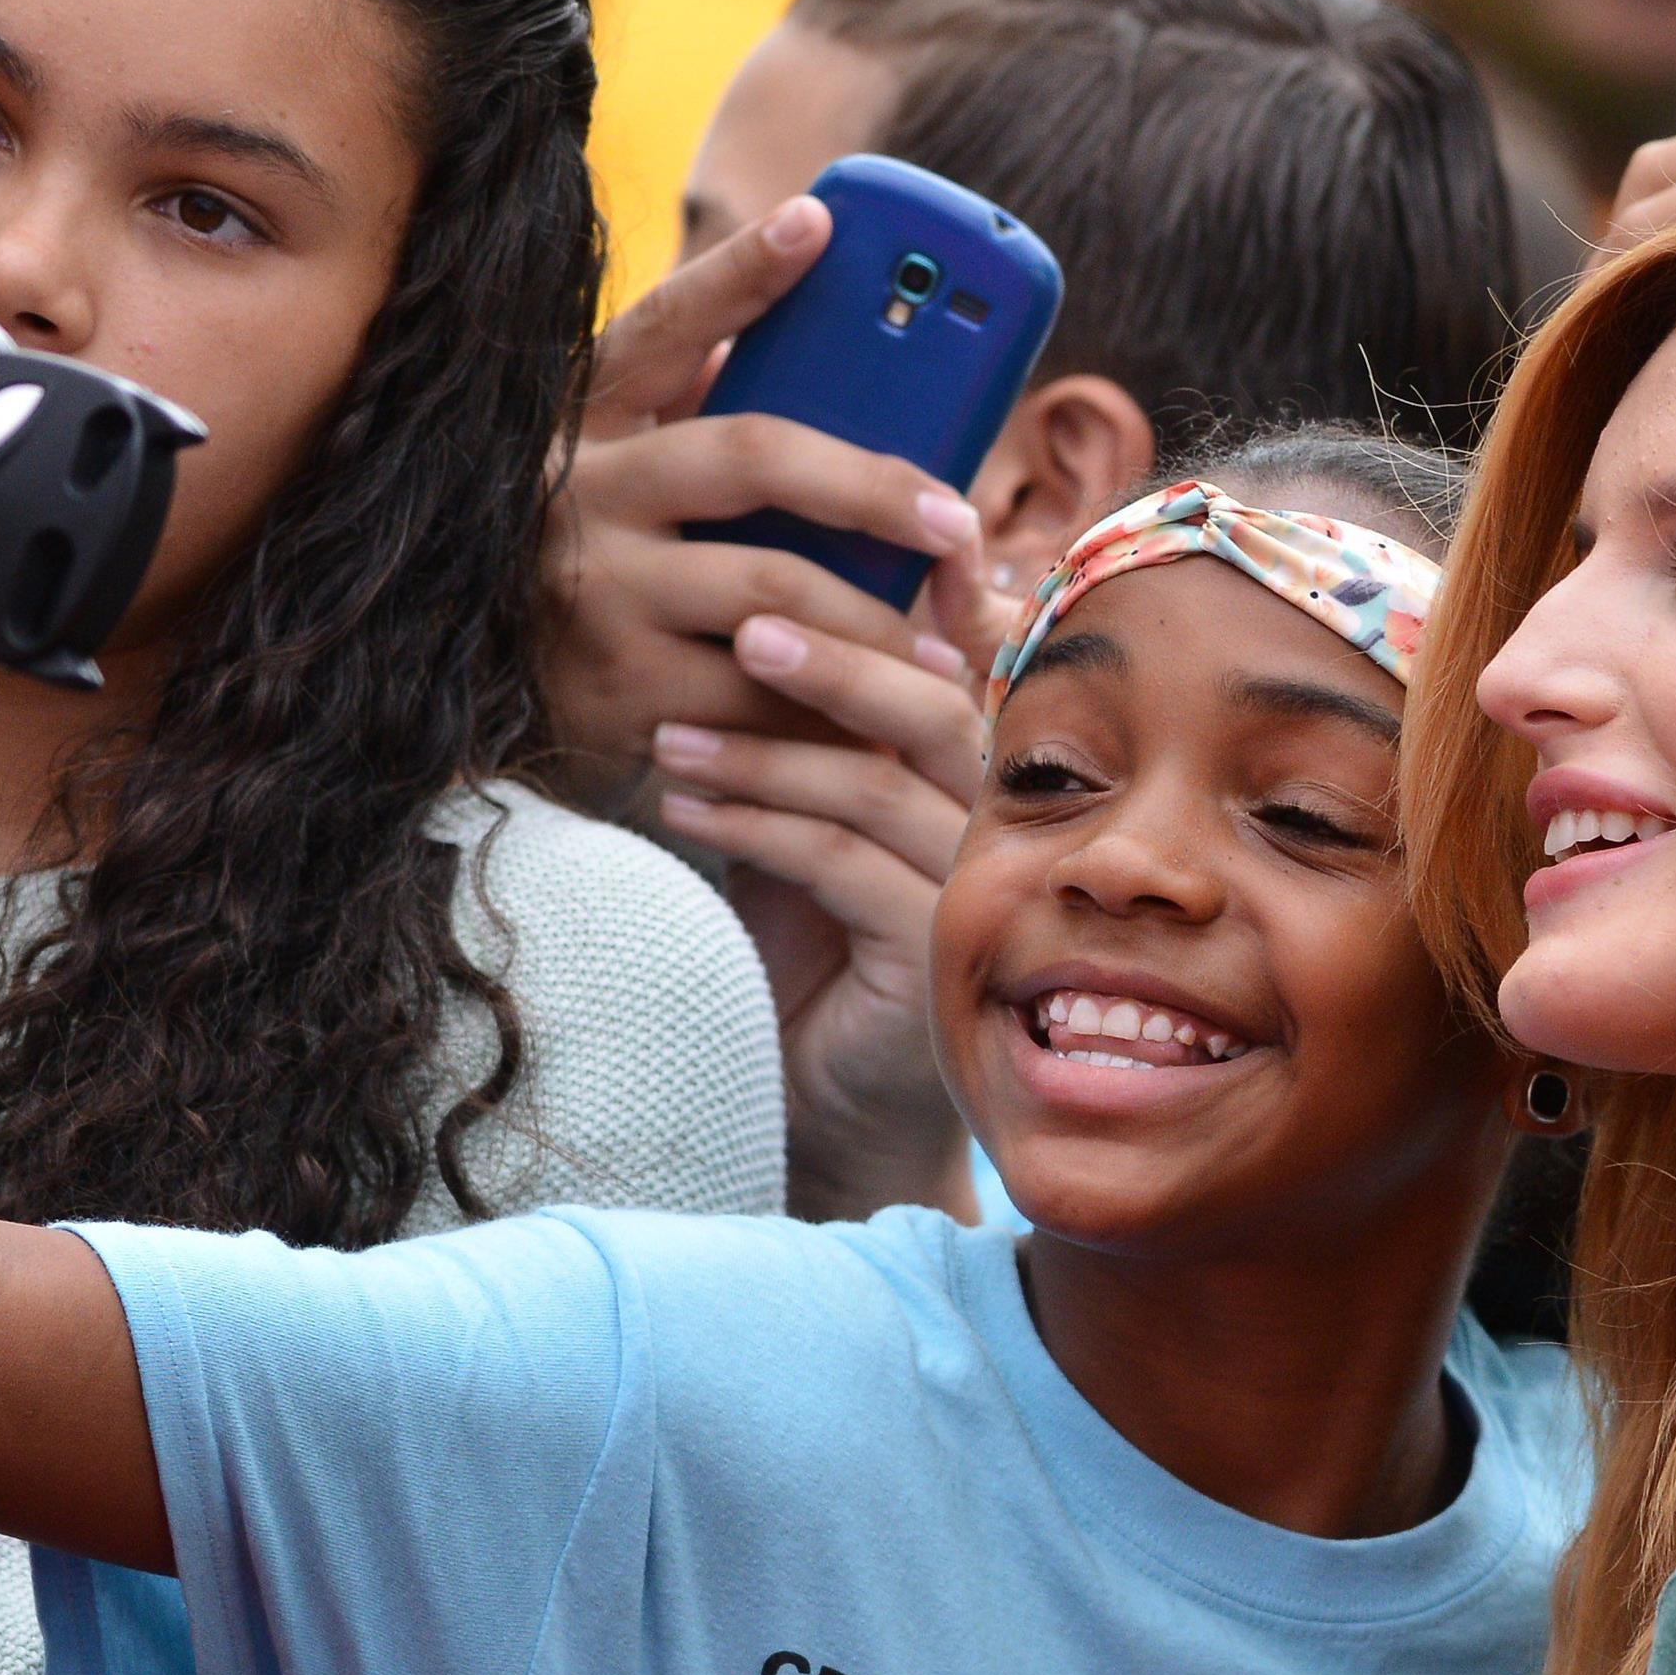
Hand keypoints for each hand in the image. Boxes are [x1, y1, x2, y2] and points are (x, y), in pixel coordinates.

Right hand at [541, 194, 993, 782]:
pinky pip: (759, 693)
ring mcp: (595, 590)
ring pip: (774, 591)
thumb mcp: (619, 479)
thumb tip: (796, 333)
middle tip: (956, 518)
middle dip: (872, 485)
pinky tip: (880, 721)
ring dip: (876, 623)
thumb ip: (691, 417)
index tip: (818, 219)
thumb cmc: (591, 574)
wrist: (484, 712)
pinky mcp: (617, 690)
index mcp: (586, 418)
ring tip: (945, 650)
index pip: (665, 326)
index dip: (741, 273)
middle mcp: (579, 488)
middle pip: (752, 456)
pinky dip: (830, 705)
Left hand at [650, 609, 986, 1221]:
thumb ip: (819, 742)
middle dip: (836, 660)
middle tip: (743, 625)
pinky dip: (753, 825)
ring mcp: (980, 901)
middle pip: (937, 711)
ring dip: (764, 751)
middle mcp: (1006, 839)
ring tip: (669, 734)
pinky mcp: (933, 958)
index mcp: (989, 789)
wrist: (827, 1114)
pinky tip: (683, 811)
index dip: (941, 606)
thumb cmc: (815, 966)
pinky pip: (841, 863)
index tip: (842, 560)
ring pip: (878, 785)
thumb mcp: (813, 828)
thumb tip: (759, 613)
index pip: (971, 676)